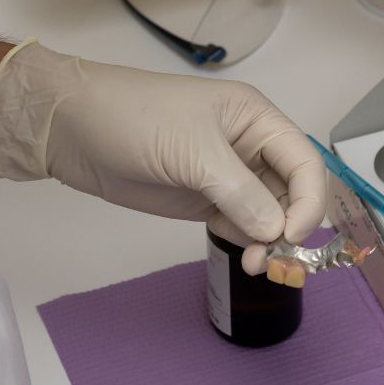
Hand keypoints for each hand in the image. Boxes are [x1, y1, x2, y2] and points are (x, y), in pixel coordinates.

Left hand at [0, 43, 325, 273]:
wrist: (73, 129)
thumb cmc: (134, 118)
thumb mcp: (192, 149)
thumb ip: (240, 192)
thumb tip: (275, 231)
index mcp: (256, 119)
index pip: (304, 162)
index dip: (310, 200)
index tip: (294, 234)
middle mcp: (249, 147)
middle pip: (293, 192)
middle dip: (291, 227)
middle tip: (272, 261)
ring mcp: (226, 177)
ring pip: (270, 215)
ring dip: (271, 242)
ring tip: (254, 265)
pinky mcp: (203, 201)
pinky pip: (242, 225)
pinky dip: (250, 244)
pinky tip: (245, 259)